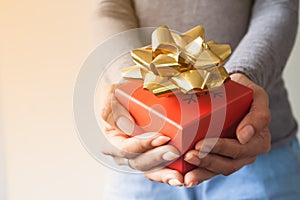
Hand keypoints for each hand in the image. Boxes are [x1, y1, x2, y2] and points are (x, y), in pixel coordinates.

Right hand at [101, 85, 182, 184]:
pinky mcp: (154, 157)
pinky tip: (181, 177)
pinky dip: (170, 173)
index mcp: (113, 141)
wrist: (129, 97)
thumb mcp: (111, 95)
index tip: (161, 137)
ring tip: (178, 178)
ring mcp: (140, 157)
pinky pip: (161, 169)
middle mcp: (125, 154)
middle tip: (174, 152)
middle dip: (157, 158)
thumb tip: (128, 126)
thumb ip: (115, 109)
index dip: (143, 145)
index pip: (125, 148)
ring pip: (151, 171)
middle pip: (140, 163)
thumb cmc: (118, 96)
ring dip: (165, 175)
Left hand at [183, 73, 270, 187]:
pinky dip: (198, 174)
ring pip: (218, 170)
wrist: (234, 93)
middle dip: (207, 160)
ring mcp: (233, 158)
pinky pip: (210, 170)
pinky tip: (185, 178)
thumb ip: (258, 115)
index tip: (201, 144)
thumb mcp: (257, 97)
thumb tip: (245, 136)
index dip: (221, 148)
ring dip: (201, 172)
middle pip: (228, 163)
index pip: (240, 149)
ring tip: (185, 175)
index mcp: (259, 141)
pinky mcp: (220, 158)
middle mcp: (248, 153)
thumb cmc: (245, 93)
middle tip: (189, 155)